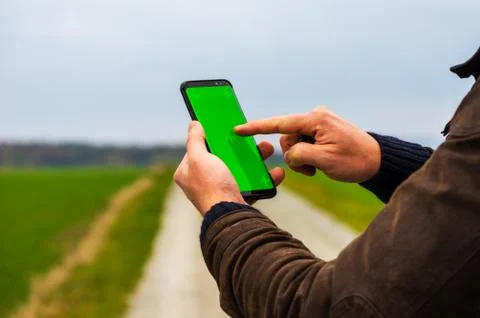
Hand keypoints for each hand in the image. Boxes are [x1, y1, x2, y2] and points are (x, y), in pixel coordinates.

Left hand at [174, 121, 284, 215]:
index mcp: (188, 173)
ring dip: (256, 160)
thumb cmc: (211, 187)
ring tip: (268, 150)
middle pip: (222, 157)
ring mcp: (221, 191)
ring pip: (240, 169)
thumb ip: (194, 140)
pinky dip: (264, 178)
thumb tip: (193, 124)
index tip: (224, 129)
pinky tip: (275, 172)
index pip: (197, 149)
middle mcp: (203, 182)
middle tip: (252, 139)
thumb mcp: (199, 158)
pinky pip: (253, 184)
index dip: (211, 137)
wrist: (230, 217)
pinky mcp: (237, 198)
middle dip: (240, 147)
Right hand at [235, 107, 380, 182]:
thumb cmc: (354, 160)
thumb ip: (299, 154)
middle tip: (312, 168)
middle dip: (294, 156)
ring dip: (302, 158)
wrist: (377, 161)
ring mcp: (319, 123)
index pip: (279, 123)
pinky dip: (308, 156)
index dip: (256, 128)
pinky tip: (322, 162)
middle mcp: (315, 117)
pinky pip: (304, 143)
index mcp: (315, 120)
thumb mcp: (324, 161)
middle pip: (287, 138)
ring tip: (319, 167)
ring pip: (294, 143)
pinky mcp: (321, 130)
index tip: (238, 129)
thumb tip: (289, 152)